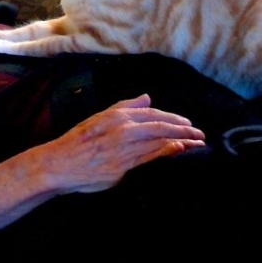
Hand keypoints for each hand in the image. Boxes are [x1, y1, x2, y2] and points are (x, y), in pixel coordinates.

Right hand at [40, 94, 205, 194]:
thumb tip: (146, 98)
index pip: (152, 114)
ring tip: (198, 143)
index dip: (173, 117)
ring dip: (182, 141)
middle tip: (200, 133)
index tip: (187, 122)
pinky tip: (179, 149)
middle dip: (184, 129)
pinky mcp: (123, 165)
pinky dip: (167, 150)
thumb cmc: (79, 142)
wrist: (60, 163)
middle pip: (161, 125)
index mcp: (117, 115)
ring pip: (159, 140)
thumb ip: (125, 106)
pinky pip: (150, 155)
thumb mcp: (100, 117)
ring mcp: (123, 146)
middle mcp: (122, 128)